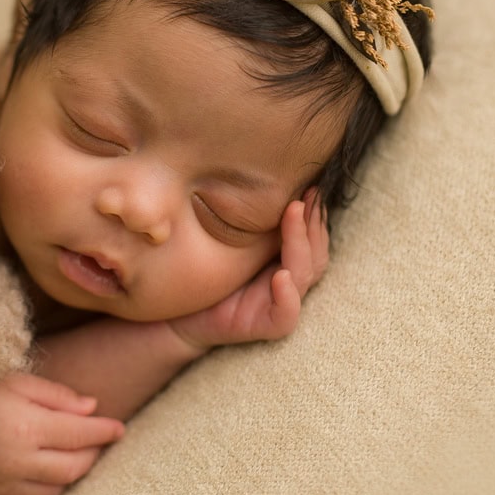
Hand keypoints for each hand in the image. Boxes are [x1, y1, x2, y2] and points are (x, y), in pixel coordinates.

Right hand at [0, 366, 125, 494]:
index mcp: (25, 426)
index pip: (80, 435)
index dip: (104, 431)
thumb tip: (93, 410)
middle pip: (73, 468)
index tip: (119, 428)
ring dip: (68, 477)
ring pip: (54, 493)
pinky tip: (40, 481)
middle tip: (95, 442)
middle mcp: (15, 461)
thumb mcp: (17, 380)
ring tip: (69, 458)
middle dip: (92, 455)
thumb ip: (57, 396)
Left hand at [167, 188, 328, 352]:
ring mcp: (278, 303)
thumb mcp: (226, 236)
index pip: (311, 235)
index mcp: (284, 258)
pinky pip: (286, 315)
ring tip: (293, 214)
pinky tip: (281, 276)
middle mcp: (288, 280)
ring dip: (301, 245)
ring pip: (305, 275)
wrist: (178, 314)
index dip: (313, 212)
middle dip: (312, 222)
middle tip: (305, 195)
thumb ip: (247, 215)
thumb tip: (257, 168)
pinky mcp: (266, 326)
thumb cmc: (203, 270)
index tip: (310, 184)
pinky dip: (288, 297)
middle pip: (316, 252)